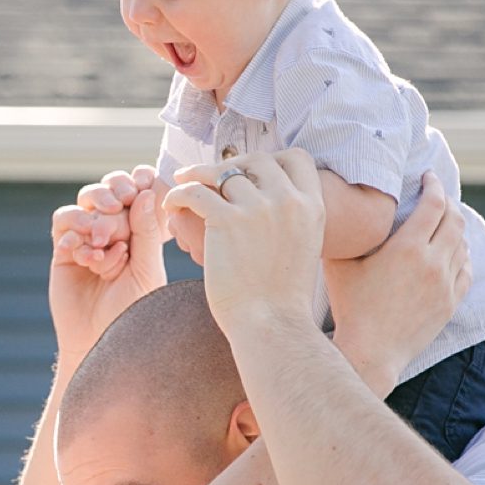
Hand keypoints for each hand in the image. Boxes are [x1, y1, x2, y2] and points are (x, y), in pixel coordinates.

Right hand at [50, 165, 167, 361]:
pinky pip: (61, 228)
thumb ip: (145, 232)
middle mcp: (112, 234)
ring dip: (90, 214)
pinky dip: (71, 232)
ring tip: (98, 238)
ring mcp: (86, 242)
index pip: (133, 196)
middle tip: (115, 206)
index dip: (133, 186)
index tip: (137, 187)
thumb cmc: (133, 310)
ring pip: (81, 205)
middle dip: (110, 198)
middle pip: (106, 195)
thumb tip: (144, 193)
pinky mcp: (63, 254)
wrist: (102, 342)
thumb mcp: (146, 269)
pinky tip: (83, 254)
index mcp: (139, 234)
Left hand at [163, 151, 324, 337]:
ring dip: (199, 175)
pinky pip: (196, 192)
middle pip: (257, 159)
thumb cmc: (282, 299)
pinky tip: (171, 204)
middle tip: (211, 175)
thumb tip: (268, 203)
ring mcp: (258, 208)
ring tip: (184, 182)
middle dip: (232, 163)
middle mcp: (288, 201)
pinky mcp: (226, 220)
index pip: (296, 158)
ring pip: (222, 172)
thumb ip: (292, 219)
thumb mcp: (303, 248)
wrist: (272, 326)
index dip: (271, 159)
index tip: (250, 170)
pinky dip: (179, 193)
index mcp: (312, 206)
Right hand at [325, 172, 471, 383]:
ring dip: (455, 230)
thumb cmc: (349, 308)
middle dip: (448, 203)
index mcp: (407, 248)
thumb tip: (335, 209)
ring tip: (442, 225)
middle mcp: (433, 263)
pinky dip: (461, 256)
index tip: (428, 177)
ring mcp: (445, 285)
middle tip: (437, 197)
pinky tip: (451, 255)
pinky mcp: (450, 304)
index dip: (434, 185)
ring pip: (463, 245)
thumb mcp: (340, 265)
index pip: (434, 204)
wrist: (370, 352)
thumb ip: (346, 235)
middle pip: (455, 220)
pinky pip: (466, 271)